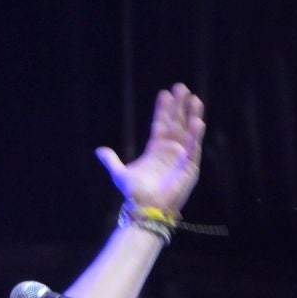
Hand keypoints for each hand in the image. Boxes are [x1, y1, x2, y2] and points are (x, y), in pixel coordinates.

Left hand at [94, 83, 205, 213]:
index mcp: (156, 149)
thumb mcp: (120, 174)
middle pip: (176, 123)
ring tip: (194, 99)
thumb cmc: (135, 194)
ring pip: (189, 132)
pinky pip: (194, 148)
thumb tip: (99, 150)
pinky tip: (197, 120)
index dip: (163, 109)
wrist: (146, 209)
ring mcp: (181, 158)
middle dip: (179, 106)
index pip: (161, 124)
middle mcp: (170, 151)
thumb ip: (112, 160)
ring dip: (192, 115)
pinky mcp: (190, 167)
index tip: (164, 93)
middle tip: (182, 87)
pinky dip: (196, 135)